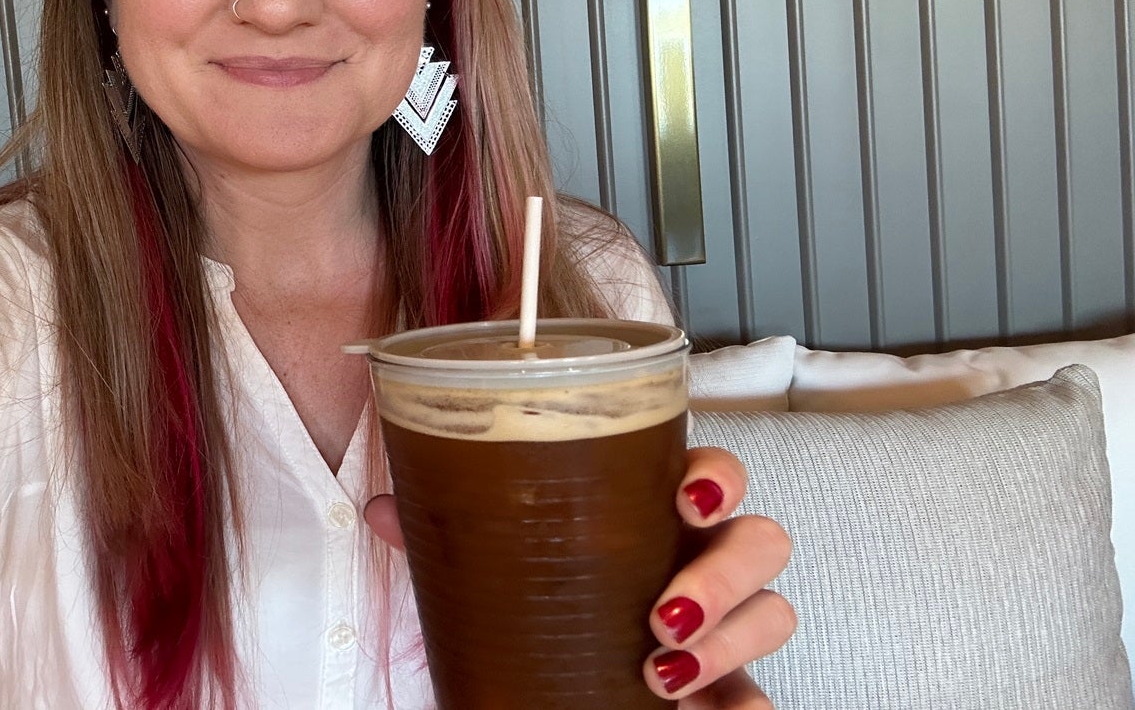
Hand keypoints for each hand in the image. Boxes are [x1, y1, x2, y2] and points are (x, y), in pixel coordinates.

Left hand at [363, 446, 794, 706]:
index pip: (715, 473)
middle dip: (724, 573)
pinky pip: (765, 699)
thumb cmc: (538, 611)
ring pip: (775, 614)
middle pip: (762, 540)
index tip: (685, 494)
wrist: (541, 693)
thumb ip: (447, 538)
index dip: (719, 476)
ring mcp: (726, 629)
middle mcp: (702, 561)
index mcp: (654, 513)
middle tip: (661, 612)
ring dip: (730, 641)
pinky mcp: (732, 694)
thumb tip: (383, 506)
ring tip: (662, 674)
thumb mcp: (491, 573)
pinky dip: (750, 706)